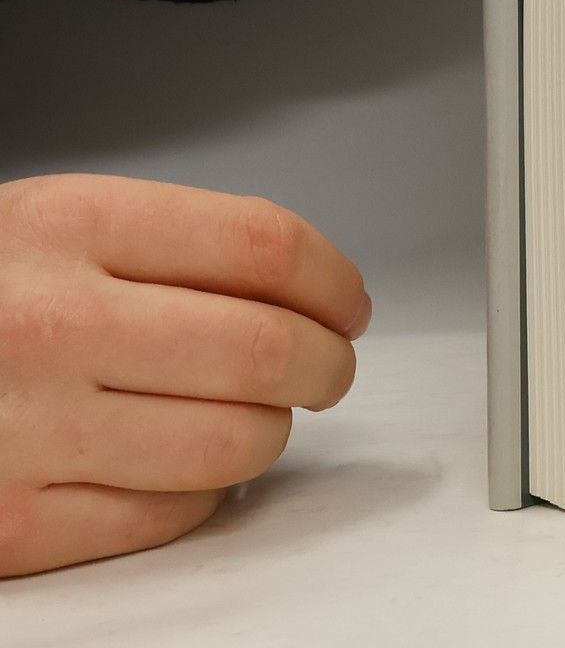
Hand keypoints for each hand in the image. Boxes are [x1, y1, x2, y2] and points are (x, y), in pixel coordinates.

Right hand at [0, 175, 369, 577]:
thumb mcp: (61, 222)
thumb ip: (179, 245)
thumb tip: (309, 286)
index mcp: (71, 225)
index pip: (264, 245)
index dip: (333, 278)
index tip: (348, 301)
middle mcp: (51, 323)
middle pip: (266, 348)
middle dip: (327, 363)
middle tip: (330, 365)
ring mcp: (27, 430)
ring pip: (232, 442)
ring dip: (272, 431)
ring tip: (261, 413)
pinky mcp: (11, 525)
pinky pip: (164, 516)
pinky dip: (201, 495)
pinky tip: (186, 465)